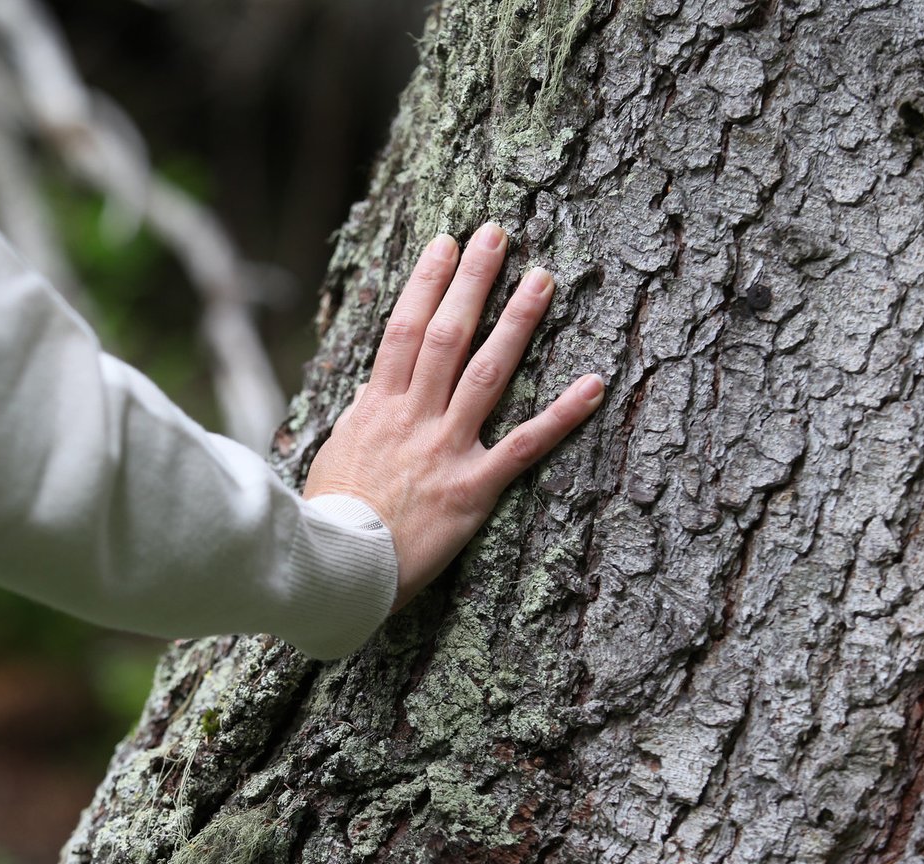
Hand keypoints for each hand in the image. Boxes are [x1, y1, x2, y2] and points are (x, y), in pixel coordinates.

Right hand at [303, 222, 605, 611]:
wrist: (336, 569)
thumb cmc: (330, 517)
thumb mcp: (336, 455)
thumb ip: (360, 418)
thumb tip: (372, 390)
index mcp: (376, 407)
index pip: (403, 328)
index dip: (426, 281)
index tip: (446, 243)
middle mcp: (413, 417)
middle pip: (446, 334)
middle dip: (473, 281)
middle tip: (498, 235)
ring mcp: (445, 449)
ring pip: (486, 373)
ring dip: (517, 323)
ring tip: (542, 279)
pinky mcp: (473, 489)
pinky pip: (525, 446)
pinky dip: (562, 416)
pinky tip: (593, 385)